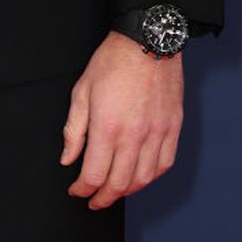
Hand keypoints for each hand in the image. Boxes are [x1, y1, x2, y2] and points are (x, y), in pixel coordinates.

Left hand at [61, 32, 183, 209]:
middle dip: (103, 197)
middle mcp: (134, 135)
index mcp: (107, 127)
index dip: (82, 189)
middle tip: (94, 200)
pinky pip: (164, 163)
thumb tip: (68, 158)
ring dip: (127, 191)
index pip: (94, 175)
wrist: (148, 41)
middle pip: (119, 183)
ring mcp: (157, 132)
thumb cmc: (112, 63)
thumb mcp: (81, 93)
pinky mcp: (173, 127)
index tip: (76, 190)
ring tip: (115, 190)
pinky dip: (151, 177)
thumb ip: (73, 130)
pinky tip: (140, 177)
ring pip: (144, 178)